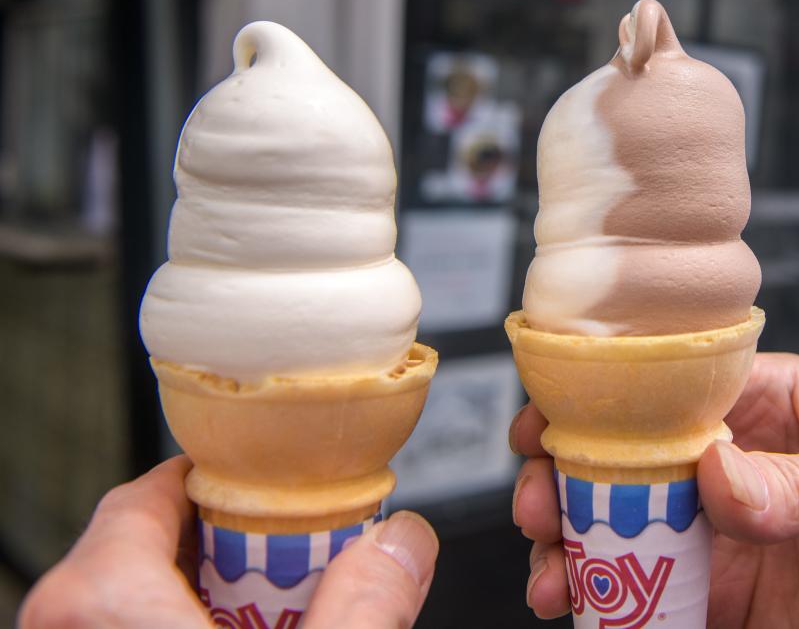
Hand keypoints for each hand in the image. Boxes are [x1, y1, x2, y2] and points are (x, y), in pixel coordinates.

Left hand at [19, 456, 437, 628]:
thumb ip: (367, 604)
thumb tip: (404, 541)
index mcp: (97, 602)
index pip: (150, 493)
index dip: (223, 480)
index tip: (272, 485)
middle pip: (149, 548)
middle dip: (230, 550)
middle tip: (294, 569)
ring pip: (138, 604)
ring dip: (210, 605)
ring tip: (280, 619)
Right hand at [510, 352, 798, 627]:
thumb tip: (716, 478)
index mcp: (767, 406)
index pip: (667, 388)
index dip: (598, 401)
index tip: (547, 425)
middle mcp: (734, 468)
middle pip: (625, 463)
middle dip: (567, 479)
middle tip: (540, 509)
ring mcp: (728, 539)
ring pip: (626, 534)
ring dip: (575, 550)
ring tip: (552, 577)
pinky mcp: (733, 605)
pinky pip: (657, 602)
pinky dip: (612, 609)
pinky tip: (586, 616)